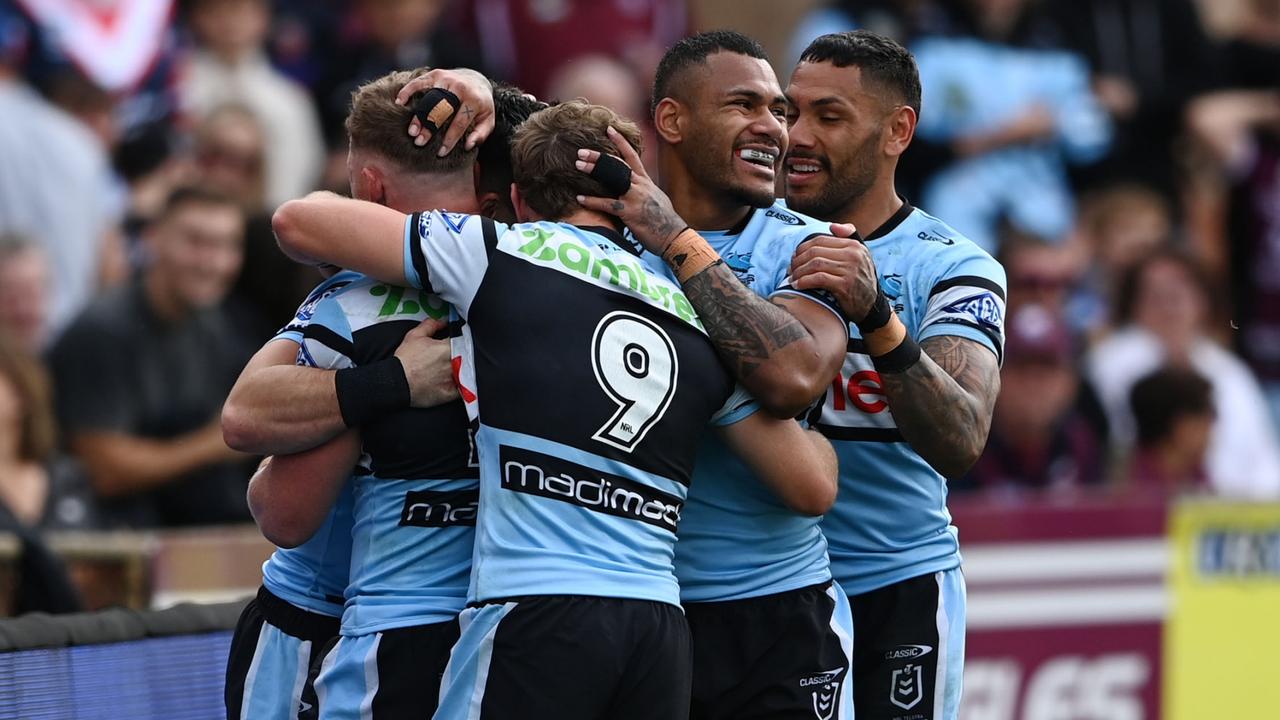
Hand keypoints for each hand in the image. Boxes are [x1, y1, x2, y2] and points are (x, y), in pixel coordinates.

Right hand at [393, 318, 459, 407]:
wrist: (397, 382)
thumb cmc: (405, 360)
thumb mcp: (415, 335)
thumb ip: (431, 325)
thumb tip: (442, 322)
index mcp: (448, 347)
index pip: (461, 340)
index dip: (457, 340)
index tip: (453, 343)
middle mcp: (454, 363)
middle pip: (465, 356)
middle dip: (460, 355)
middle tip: (447, 358)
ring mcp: (454, 379)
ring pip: (466, 372)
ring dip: (461, 370)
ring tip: (448, 371)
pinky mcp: (452, 393)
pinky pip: (463, 388)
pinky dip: (459, 385)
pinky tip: (450, 382)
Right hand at [396, 68, 494, 155]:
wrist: (476, 79)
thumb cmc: (480, 105)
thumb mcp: (488, 120)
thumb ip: (481, 134)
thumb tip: (468, 145)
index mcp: (474, 100)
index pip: (460, 122)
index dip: (450, 139)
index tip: (441, 152)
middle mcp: (459, 87)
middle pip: (442, 109)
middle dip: (430, 127)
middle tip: (420, 142)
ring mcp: (446, 79)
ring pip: (429, 98)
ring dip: (419, 115)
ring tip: (411, 131)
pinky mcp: (435, 74)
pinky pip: (419, 82)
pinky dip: (408, 91)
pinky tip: (399, 103)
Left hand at [574, 126, 686, 254]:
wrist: (674, 236)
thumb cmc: (664, 220)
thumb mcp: (656, 199)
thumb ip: (644, 190)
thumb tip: (636, 187)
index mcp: (645, 181)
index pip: (632, 155)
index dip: (620, 141)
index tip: (608, 129)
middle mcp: (640, 185)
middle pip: (617, 164)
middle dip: (599, 156)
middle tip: (581, 151)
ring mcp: (635, 197)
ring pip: (612, 177)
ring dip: (594, 170)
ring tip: (578, 165)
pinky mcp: (630, 212)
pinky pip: (608, 203)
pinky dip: (593, 201)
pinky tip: (580, 198)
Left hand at [788, 230, 879, 321]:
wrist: (871, 306)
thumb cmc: (860, 280)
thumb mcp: (860, 256)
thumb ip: (848, 238)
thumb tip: (832, 226)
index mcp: (854, 245)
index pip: (820, 240)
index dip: (803, 248)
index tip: (794, 258)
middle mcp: (853, 255)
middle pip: (815, 252)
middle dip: (798, 261)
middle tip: (790, 270)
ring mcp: (850, 270)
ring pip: (815, 264)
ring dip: (799, 272)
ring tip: (792, 278)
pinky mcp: (845, 285)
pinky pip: (818, 278)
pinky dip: (804, 281)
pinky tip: (797, 285)